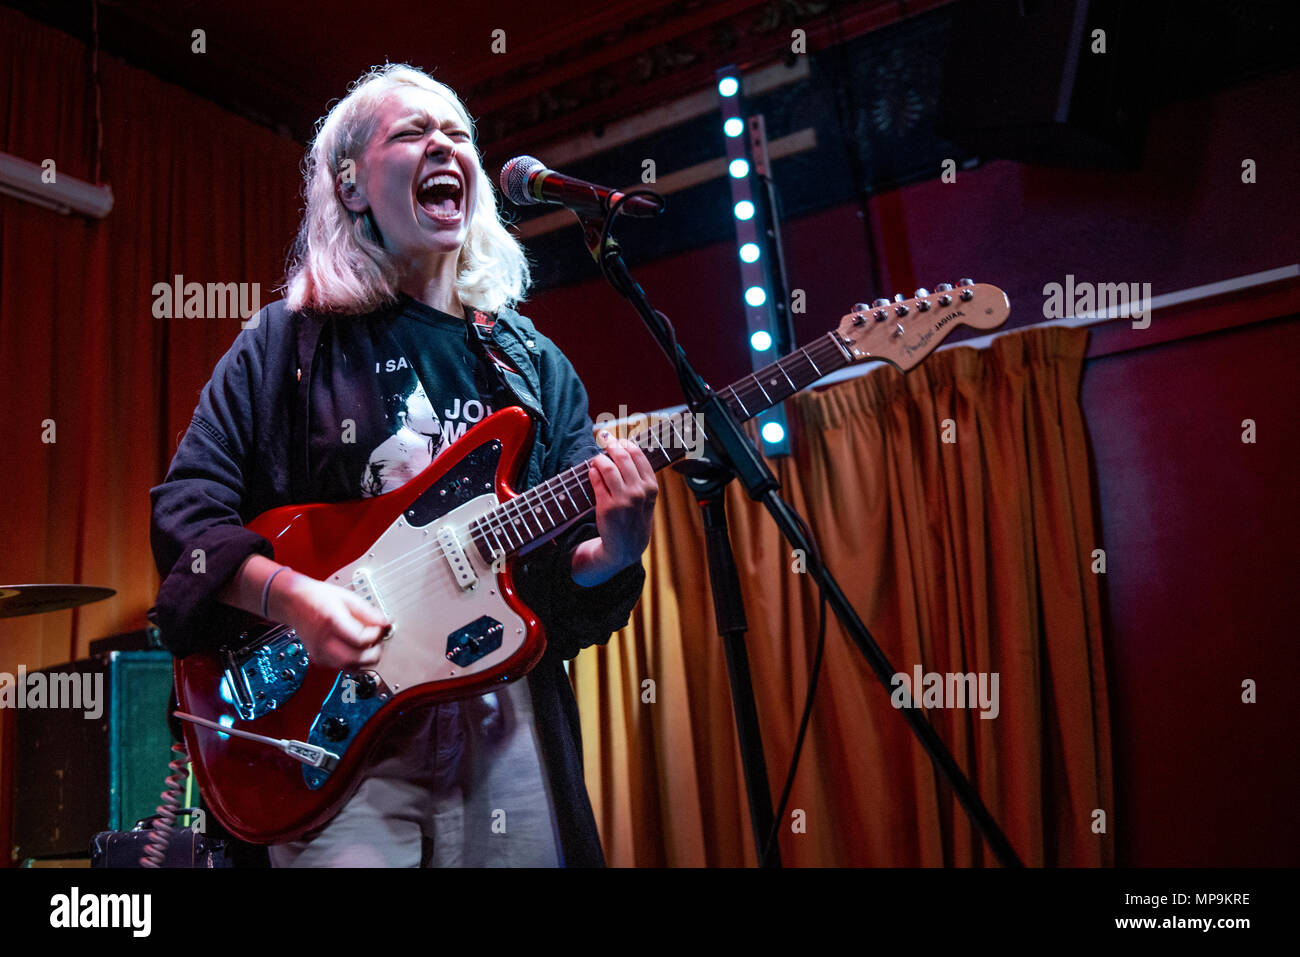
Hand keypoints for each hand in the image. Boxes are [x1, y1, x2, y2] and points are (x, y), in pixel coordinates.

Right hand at [271, 571, 390, 670]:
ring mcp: (319, 652)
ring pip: (348, 667)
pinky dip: (354, 662)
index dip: (375, 635)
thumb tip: (385, 622)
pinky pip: (341, 667)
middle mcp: (323, 640)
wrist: (295, 603)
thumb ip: (368, 611)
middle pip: (354, 659)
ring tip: (370, 647)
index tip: (380, 628)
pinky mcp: (319, 658)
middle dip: (373, 653)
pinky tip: (357, 651)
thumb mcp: (347, 597)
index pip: (359, 639)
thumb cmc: (319, 597)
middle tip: (379, 642)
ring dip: (365, 661)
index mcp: (331, 621)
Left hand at [571, 433, 657, 585]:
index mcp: (651, 487)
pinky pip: (596, 480)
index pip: (638, 456)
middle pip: (622, 457)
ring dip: (599, 459)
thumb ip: (641, 477)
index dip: (626, 444)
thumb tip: (626, 450)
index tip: (618, 440)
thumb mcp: (647, 499)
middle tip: (604, 440)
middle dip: (611, 445)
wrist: (626, 548)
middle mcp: (639, 492)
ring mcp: (623, 499)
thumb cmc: (635, 519)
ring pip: (607, 466)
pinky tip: (591, 471)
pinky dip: (592, 472)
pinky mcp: (607, 506)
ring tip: (596, 460)